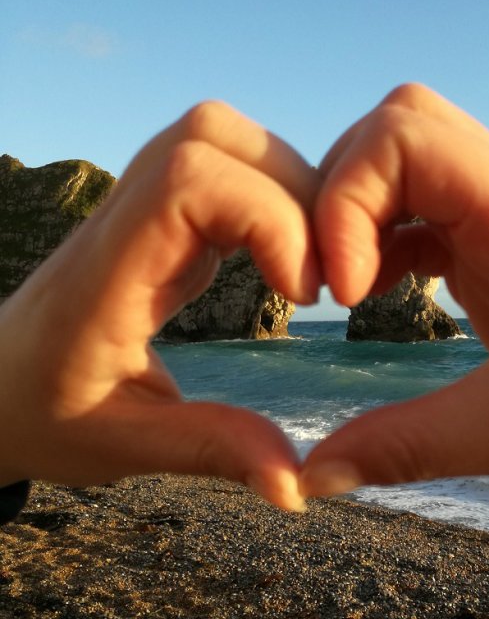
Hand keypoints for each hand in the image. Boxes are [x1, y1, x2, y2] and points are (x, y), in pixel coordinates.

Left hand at [0, 102, 319, 509]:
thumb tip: (297, 484)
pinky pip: (219, 171)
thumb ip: (210, 452)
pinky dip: (268, 202)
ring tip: (304, 269)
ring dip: (284, 189)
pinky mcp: (156, 221)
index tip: (301, 293)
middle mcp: (121, 224)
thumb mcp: (122, 448)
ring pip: (217, 140)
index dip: (269, 216)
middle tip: (316, 278)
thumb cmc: (42, 416)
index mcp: (108, 274)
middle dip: (291, 190)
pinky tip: (280, 267)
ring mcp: (137, 213)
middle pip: (209, 135)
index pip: (189, 179)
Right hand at [301, 84, 488, 542]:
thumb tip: (310, 476)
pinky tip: (381, 298)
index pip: (403, 134)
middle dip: (343, 196)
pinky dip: (392, 250)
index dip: (345, 200)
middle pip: (403, 133)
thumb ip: (406, 445)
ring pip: (416, 176)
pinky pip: (436, 225)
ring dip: (365, 222)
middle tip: (333, 282)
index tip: (345, 295)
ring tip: (349, 295)